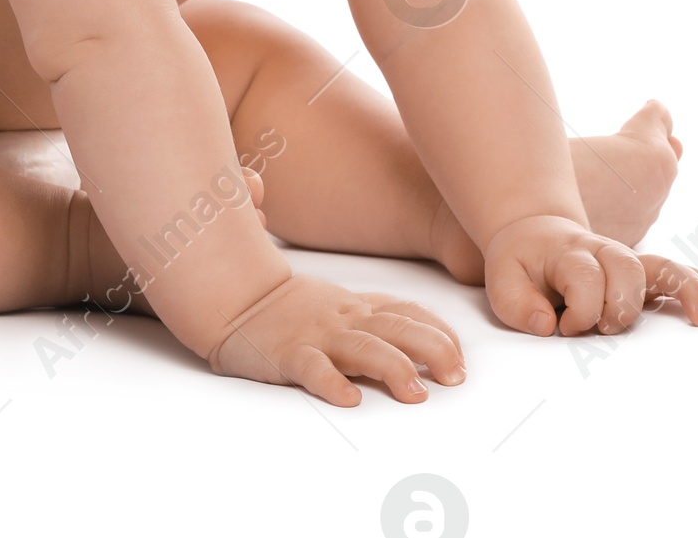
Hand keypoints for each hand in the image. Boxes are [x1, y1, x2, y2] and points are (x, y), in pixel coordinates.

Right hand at [207, 275, 464, 406]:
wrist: (238, 297)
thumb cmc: (294, 309)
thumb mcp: (341, 306)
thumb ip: (377, 319)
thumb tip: (429, 342)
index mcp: (359, 307)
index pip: (409, 313)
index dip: (441, 333)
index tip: (460, 359)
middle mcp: (346, 319)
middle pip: (398, 327)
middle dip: (433, 349)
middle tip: (454, 377)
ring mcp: (318, 335)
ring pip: (363, 346)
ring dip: (394, 368)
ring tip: (416, 393)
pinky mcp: (289, 354)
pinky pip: (313, 368)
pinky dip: (332, 383)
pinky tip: (348, 399)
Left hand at [484, 215, 697, 335]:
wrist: (532, 234)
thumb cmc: (519, 263)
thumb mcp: (502, 280)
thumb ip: (518, 304)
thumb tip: (549, 326)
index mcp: (569, 250)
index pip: (585, 280)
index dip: (577, 312)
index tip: (562, 328)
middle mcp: (602, 250)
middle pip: (626, 271)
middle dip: (621, 306)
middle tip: (606, 329)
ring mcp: (624, 259)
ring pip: (659, 267)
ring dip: (683, 290)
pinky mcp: (638, 272)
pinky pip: (674, 273)